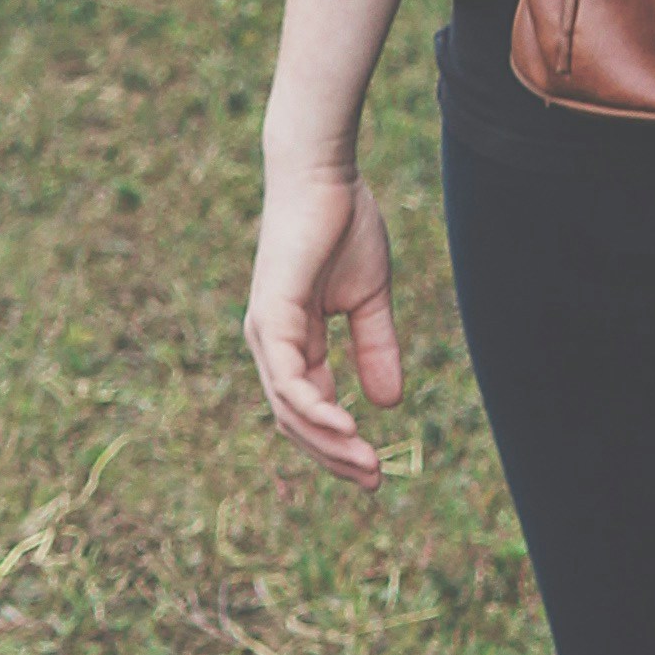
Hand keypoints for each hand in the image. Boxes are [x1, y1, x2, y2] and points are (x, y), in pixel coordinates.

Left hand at [247, 156, 402, 478]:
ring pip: (289, 409)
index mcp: (292, 342)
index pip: (308, 408)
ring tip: (366, 463)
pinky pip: (288, 380)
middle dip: (333, 455)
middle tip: (373, 479)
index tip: (377, 468)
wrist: (325, 175)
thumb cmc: (343, 226)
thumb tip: (387, 404)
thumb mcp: (369, 300)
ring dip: (327, 442)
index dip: (340, 442)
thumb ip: (375, 348)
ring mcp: (266, 332)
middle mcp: (271, 344)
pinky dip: (316, 409)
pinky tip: (349, 428)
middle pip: (293, 420)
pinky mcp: (271, 317)